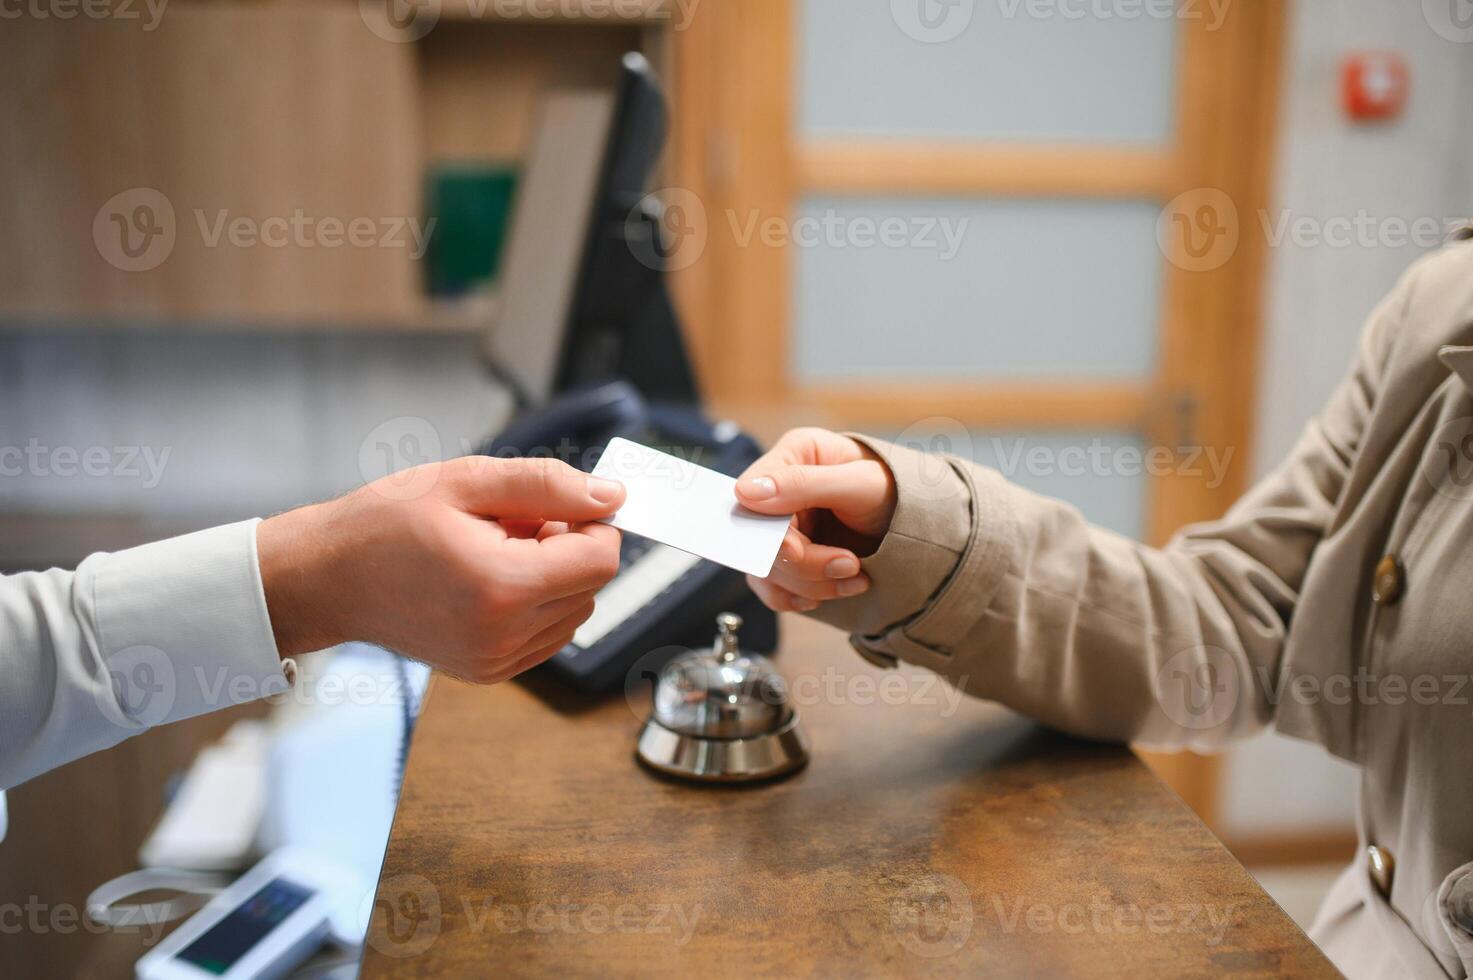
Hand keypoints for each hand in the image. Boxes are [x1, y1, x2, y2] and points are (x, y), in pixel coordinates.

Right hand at [257, 456, 624, 682]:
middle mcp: (503, 635)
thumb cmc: (386, 523)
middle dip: (568, 547)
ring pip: (575, 611)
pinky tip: (491, 579)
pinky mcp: (488, 672)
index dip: (593, 523)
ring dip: (553, 576)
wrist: (327, 578)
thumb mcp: (466, 481)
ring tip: (495, 550)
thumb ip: (548, 486)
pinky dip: (536, 603)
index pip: (601, 559)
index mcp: (501, 587)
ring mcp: (496, 661)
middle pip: (592, 586)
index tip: (559, 505)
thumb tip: (611, 496)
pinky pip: (548, 634)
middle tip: (512, 523)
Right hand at [734, 427, 896, 612]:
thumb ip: (803, 484)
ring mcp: (784, 527)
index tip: (799, 551)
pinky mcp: (790, 558)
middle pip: (761, 540)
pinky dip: (797, 598)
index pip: (752, 498)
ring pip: (766, 569)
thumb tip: (745, 493)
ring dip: (809, 585)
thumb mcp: (858, 483)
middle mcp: (779, 492)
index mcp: (792, 456)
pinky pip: (773, 587)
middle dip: (805, 563)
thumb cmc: (894, 489)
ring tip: (855, 579)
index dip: (771, 532)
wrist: (920, 522)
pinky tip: (828, 594)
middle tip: (849, 565)